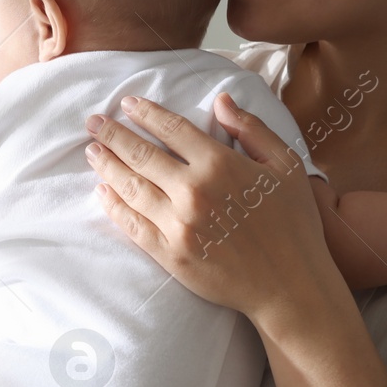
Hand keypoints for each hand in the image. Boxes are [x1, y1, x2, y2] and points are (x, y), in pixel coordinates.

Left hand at [85, 91, 333, 323]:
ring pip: (130, 187)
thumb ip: (253, 130)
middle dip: (113, 134)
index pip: (171, 129)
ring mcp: (178, 224)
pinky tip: (102, 192)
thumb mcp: (286, 166)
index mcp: (220, 164)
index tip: (126, 104)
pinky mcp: (170, 254)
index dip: (145, 113)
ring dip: (106, 166)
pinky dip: (113, 206)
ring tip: (92, 151)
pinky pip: (132, 225)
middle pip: (141, 155)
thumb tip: (221, 100)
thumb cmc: (293, 224)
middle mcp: (193, 191)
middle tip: (93, 123)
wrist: (290, 286)